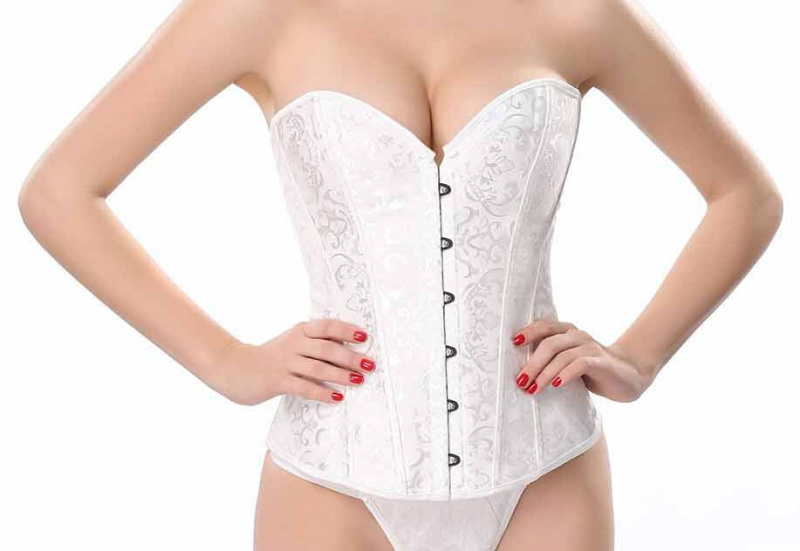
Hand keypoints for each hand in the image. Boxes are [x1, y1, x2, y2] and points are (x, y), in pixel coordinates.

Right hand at [207, 319, 376, 405]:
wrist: (234, 367)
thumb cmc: (272, 357)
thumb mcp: (292, 343)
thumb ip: (315, 344)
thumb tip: (349, 350)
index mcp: (299, 331)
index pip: (326, 327)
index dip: (346, 330)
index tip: (364, 336)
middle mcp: (293, 344)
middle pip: (327, 348)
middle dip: (350, 357)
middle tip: (370, 364)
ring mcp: (284, 363)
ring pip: (318, 368)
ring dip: (341, 375)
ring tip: (359, 380)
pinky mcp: (277, 382)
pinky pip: (304, 388)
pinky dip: (322, 392)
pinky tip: (337, 397)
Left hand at [511, 320, 654, 402]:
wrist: (630, 375)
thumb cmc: (593, 370)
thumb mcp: (569, 362)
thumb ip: (551, 361)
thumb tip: (521, 373)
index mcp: (568, 332)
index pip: (544, 327)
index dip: (528, 332)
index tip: (512, 344)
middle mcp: (578, 335)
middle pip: (549, 343)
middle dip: (532, 363)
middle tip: (519, 380)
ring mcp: (590, 347)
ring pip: (562, 355)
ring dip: (544, 373)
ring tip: (532, 388)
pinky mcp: (601, 362)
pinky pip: (580, 364)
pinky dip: (565, 374)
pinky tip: (555, 385)